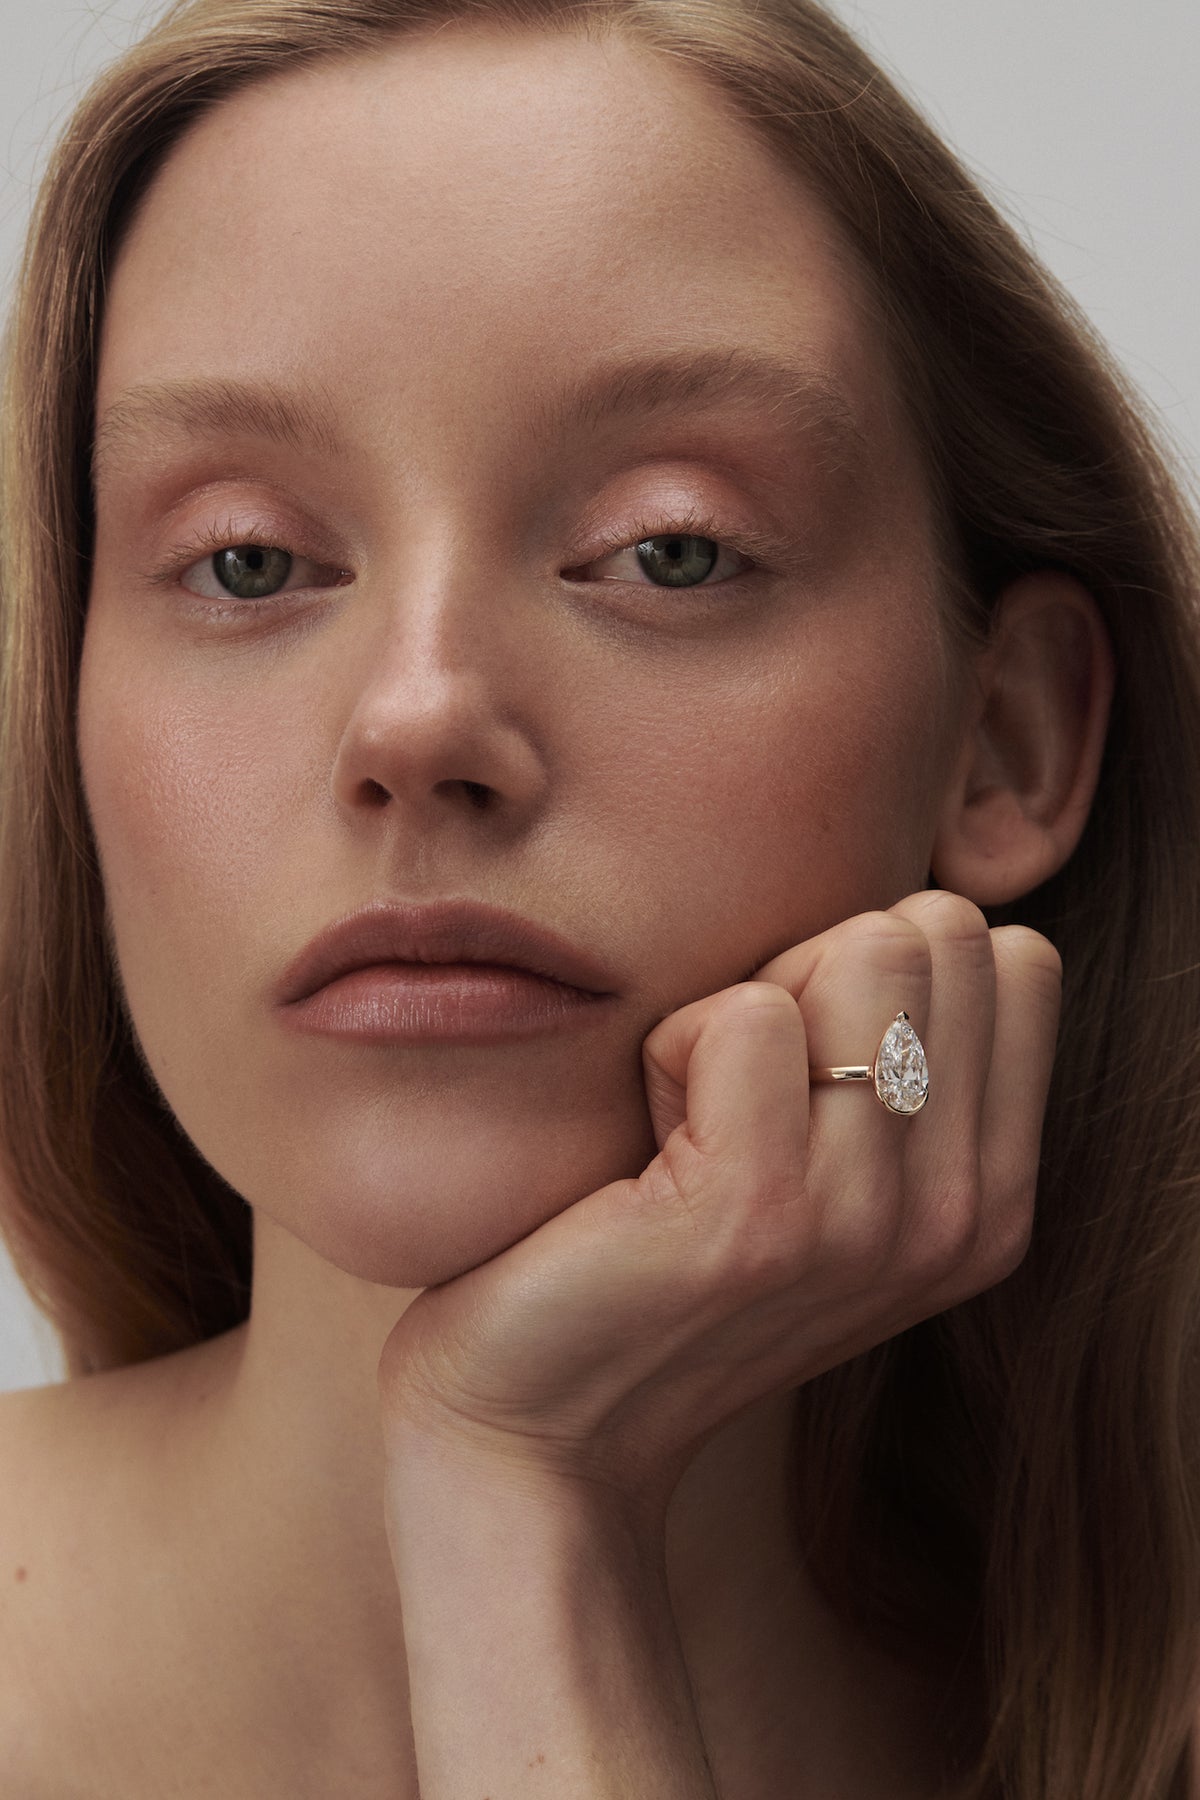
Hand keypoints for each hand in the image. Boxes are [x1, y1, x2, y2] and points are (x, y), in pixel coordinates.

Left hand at [376, 889, 1060, 1521]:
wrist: (538, 1427)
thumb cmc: (659, 1261)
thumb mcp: (827, 1172)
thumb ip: (898, 1061)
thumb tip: (898, 918)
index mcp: (991, 1197)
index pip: (1007, 954)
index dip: (879, 970)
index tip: (800, 1067)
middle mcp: (959, 1214)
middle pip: (938, 930)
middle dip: (817, 968)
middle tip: (737, 1089)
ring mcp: (867, 1220)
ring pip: (861, 948)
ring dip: (741, 1007)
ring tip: (694, 1120)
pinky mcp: (758, 1216)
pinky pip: (743, 1012)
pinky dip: (668, 1050)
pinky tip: (645, 1148)